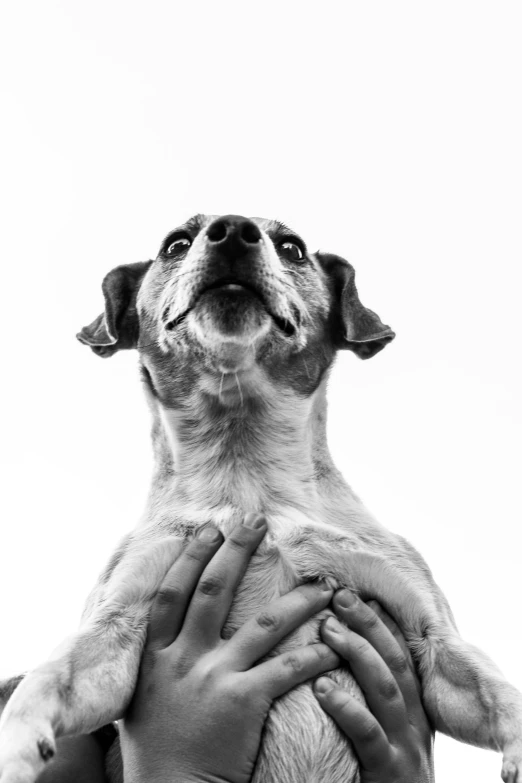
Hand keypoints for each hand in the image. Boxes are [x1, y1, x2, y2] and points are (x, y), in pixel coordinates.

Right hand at [119, 514, 338, 782]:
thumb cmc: (157, 750)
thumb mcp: (143, 696)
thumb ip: (157, 658)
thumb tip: (167, 623)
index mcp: (155, 655)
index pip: (172, 592)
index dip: (191, 557)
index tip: (210, 528)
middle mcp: (182, 659)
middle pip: (212, 591)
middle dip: (236, 551)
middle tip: (257, 521)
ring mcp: (213, 679)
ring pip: (263, 624)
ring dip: (298, 600)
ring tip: (323, 584)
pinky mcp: (244, 703)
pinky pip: (287, 669)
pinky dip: (314, 655)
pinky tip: (335, 646)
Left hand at [314, 591, 433, 782]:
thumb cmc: (381, 780)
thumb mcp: (383, 735)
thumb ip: (370, 702)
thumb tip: (332, 664)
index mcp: (411, 710)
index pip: (398, 654)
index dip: (380, 621)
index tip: (358, 591)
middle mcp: (414, 722)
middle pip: (394, 660)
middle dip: (368, 624)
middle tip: (338, 594)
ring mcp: (405, 747)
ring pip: (385, 687)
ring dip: (357, 652)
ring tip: (327, 628)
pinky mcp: (389, 772)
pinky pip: (367, 734)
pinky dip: (346, 707)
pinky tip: (322, 688)